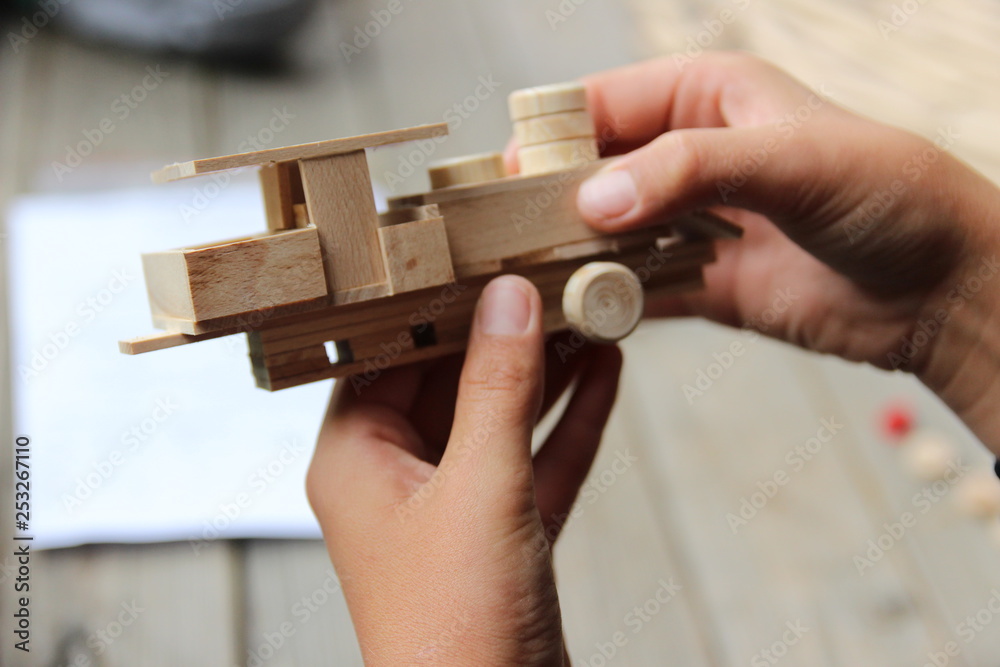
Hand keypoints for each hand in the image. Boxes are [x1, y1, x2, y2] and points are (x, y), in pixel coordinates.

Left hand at [307, 276, 621, 664]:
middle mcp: (396, 477)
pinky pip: (535, 460)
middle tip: (554, 276)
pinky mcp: (501, 535)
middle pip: (451, 381)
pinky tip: (604, 374)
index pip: (389, 352)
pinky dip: (568, 422)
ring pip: (500, 419)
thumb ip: (496, 388)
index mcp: (356, 458)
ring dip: (547, 372)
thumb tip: (508, 298)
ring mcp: (450, 507)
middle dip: (508, 334)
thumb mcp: (480, 487)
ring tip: (590, 310)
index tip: (483, 253)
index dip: (437, 302)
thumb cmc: (454, 628)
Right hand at [534, 52, 999, 452]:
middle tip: (505, 237)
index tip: (509, 179)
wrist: (941, 289)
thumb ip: (691, 170)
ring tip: (525, 281)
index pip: (601, 103)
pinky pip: (635, 288)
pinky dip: (603, 301)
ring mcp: (691, 223)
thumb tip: (596, 197)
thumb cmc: (890, 196)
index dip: (550, 136)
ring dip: (570, 255)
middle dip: (550, 201)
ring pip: (606, 233)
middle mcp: (689, 156)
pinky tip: (573, 315)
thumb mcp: (792, 160)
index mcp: (706, 95)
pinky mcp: (700, 284)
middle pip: (591, 171)